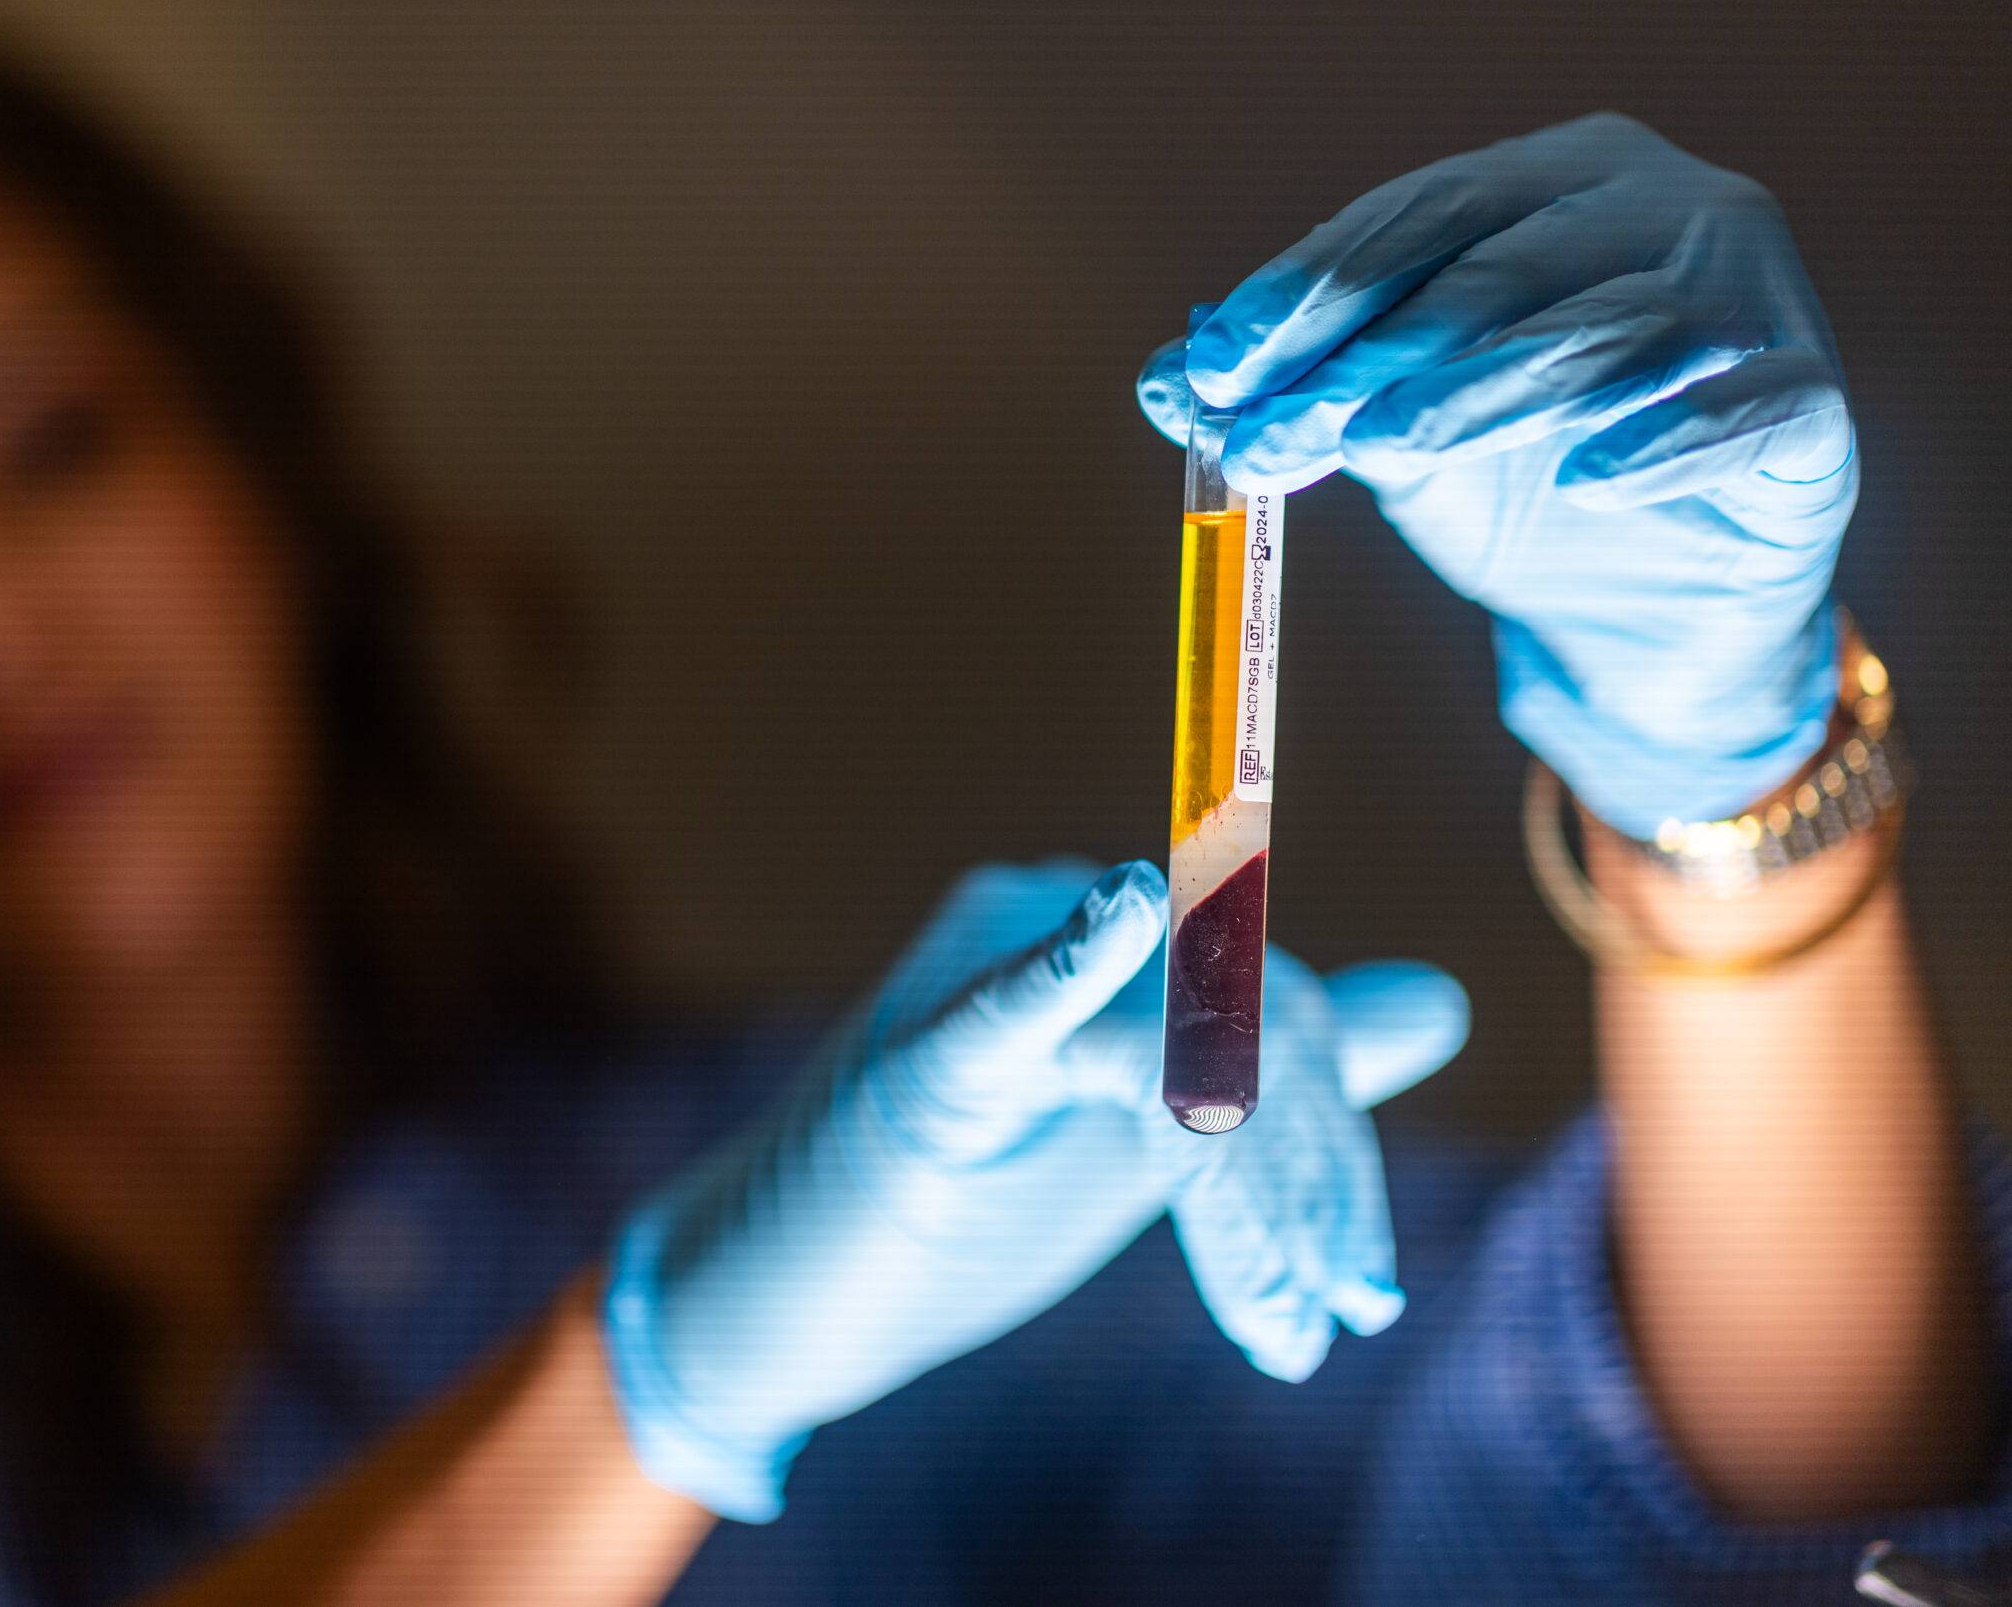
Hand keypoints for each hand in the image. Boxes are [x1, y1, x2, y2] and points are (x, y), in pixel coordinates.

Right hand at [602, 859, 1465, 1520]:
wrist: (792, 1298)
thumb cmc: (963, 1210)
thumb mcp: (1147, 1148)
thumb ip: (1284, 1080)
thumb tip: (1440, 1008)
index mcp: (1107, 940)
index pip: (1273, 1006)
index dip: (1333, 1151)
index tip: (1356, 1293)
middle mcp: (1049, 922)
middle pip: (1244, 1019)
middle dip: (1310, 1181)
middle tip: (1336, 1315)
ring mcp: (977, 977)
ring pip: (1172, 1047)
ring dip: (1251, 1193)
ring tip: (1286, 1319)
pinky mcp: (918, 1060)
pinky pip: (1008, 1008)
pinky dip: (1066, 968)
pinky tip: (1126, 911)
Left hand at [1138, 112, 1856, 835]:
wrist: (1643, 609)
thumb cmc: (1512, 485)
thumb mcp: (1386, 435)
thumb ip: (1294, 396)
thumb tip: (1168, 384)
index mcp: (1556, 179)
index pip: (1419, 212)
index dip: (1309, 287)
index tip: (1215, 369)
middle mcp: (1666, 209)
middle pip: (1498, 270)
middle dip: (1365, 357)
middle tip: (1268, 439)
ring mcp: (1752, 298)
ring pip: (1610, 332)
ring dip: (1482, 394)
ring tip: (1385, 453)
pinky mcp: (1809, 404)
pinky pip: (1743, 410)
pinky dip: (1665, 442)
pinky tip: (1590, 484)